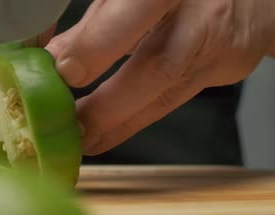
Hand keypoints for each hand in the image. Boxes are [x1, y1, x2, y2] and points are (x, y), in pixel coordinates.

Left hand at [45, 0, 274, 155]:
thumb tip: (50, 56)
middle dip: (109, 101)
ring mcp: (215, 39)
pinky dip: (132, 123)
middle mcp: (198, 7)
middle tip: (70, 126)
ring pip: (165, 89)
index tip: (63, 71)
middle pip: (157, 61)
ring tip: (80, 141)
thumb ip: (96, 23)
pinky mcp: (224, 67)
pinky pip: (172, 101)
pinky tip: (104, 138)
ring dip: (117, 121)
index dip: (97, 42)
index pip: (137, 10)